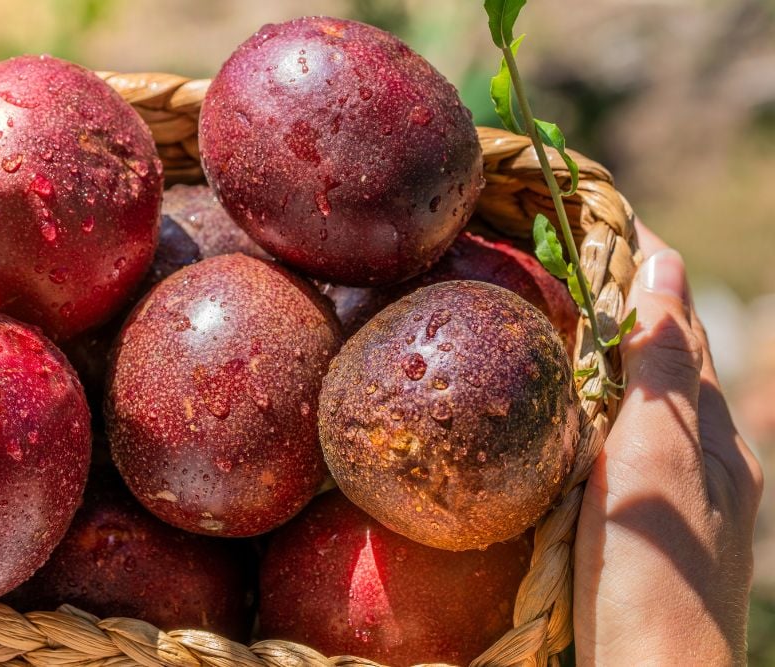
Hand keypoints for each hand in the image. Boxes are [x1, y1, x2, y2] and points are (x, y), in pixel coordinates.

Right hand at [575, 222, 763, 664]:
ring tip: (562, 311)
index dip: (642, 265)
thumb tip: (665, 267)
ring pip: (650, 395)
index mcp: (708, 428)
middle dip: (629, 296)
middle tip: (563, 250)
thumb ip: (660, 370)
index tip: (592, 210)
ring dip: (616, 345)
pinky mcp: (653, 522)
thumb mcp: (653, 462)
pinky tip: (573, 408)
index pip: (677, 321)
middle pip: (669, 352)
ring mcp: (682, 490)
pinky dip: (606, 399)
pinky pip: (632, 437)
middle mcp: (705, 451)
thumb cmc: (650, 578)